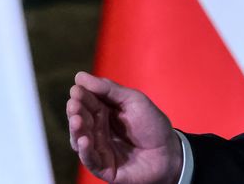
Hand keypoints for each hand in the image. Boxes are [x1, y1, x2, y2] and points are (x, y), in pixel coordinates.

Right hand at [67, 71, 183, 183]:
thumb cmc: (152, 124)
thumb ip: (109, 89)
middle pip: (82, 120)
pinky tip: (84, 140)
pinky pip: (90, 160)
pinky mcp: (103, 167)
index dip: (82, 96)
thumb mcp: (133, 100)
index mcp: (104, 113)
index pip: (88, 102)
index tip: (76, 88)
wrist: (169, 151)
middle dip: (76, 112)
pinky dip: (85, 151)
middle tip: (73, 104)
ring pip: (81, 140)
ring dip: (77, 130)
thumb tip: (80, 76)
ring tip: (77, 120)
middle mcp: (98, 130)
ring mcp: (99, 149)